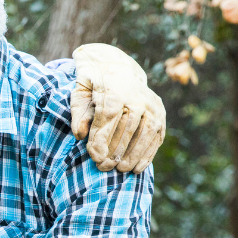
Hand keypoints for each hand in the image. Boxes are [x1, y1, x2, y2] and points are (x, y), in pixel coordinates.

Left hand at [70, 43, 165, 173]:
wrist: (116, 67)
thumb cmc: (93, 85)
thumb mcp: (79, 93)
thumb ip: (78, 113)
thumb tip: (80, 135)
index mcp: (114, 89)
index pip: (108, 118)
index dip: (101, 140)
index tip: (94, 157)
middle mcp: (136, 96)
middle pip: (127, 128)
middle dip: (115, 152)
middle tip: (104, 168)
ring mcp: (151, 104)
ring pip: (145, 134)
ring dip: (133, 156)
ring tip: (120, 170)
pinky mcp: (159, 112)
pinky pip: (156, 135)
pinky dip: (147, 154)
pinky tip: (137, 168)